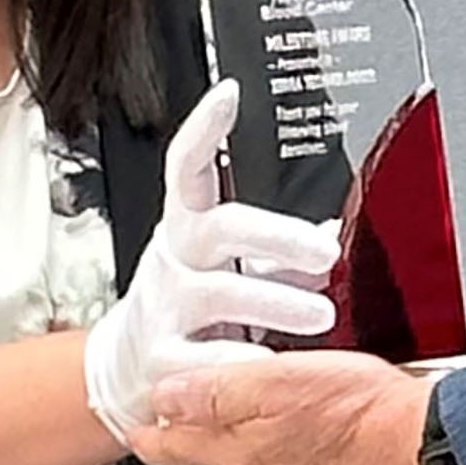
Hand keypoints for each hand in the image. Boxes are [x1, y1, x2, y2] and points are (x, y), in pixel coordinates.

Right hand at [83, 80, 339, 436]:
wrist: (129, 369)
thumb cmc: (190, 307)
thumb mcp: (228, 268)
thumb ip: (281, 254)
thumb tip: (336, 232)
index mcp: (189, 226)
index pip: (188, 166)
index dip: (204, 129)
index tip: (229, 96)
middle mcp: (174, 259)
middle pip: (220, 228)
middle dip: (277, 237)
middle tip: (325, 254)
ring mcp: (164, 307)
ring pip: (220, 294)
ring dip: (276, 301)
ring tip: (320, 314)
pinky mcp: (161, 359)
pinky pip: (203, 358)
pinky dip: (241, 360)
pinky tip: (272, 363)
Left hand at [137, 349, 440, 464]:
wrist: (436, 458)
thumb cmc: (369, 417)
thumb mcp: (279, 381)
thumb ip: (215, 391)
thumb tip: (166, 398)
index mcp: (242, 457)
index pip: (173, 450)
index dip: (150, 436)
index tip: (139, 429)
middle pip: (224, 461)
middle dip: (219, 437)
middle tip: (226, 405)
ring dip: (279, 450)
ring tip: (303, 417)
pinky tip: (342, 445)